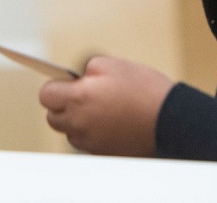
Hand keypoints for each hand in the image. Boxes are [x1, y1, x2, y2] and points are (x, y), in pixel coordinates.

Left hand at [38, 56, 173, 156]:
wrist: (170, 119)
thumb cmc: (143, 89)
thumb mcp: (112, 64)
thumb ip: (86, 70)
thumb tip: (77, 78)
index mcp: (78, 98)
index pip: (46, 95)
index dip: (56, 86)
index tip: (67, 82)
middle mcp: (79, 123)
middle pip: (53, 117)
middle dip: (62, 105)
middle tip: (83, 94)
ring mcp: (91, 142)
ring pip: (70, 132)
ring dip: (77, 121)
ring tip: (101, 108)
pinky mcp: (103, 152)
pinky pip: (87, 142)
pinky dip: (93, 133)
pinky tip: (111, 122)